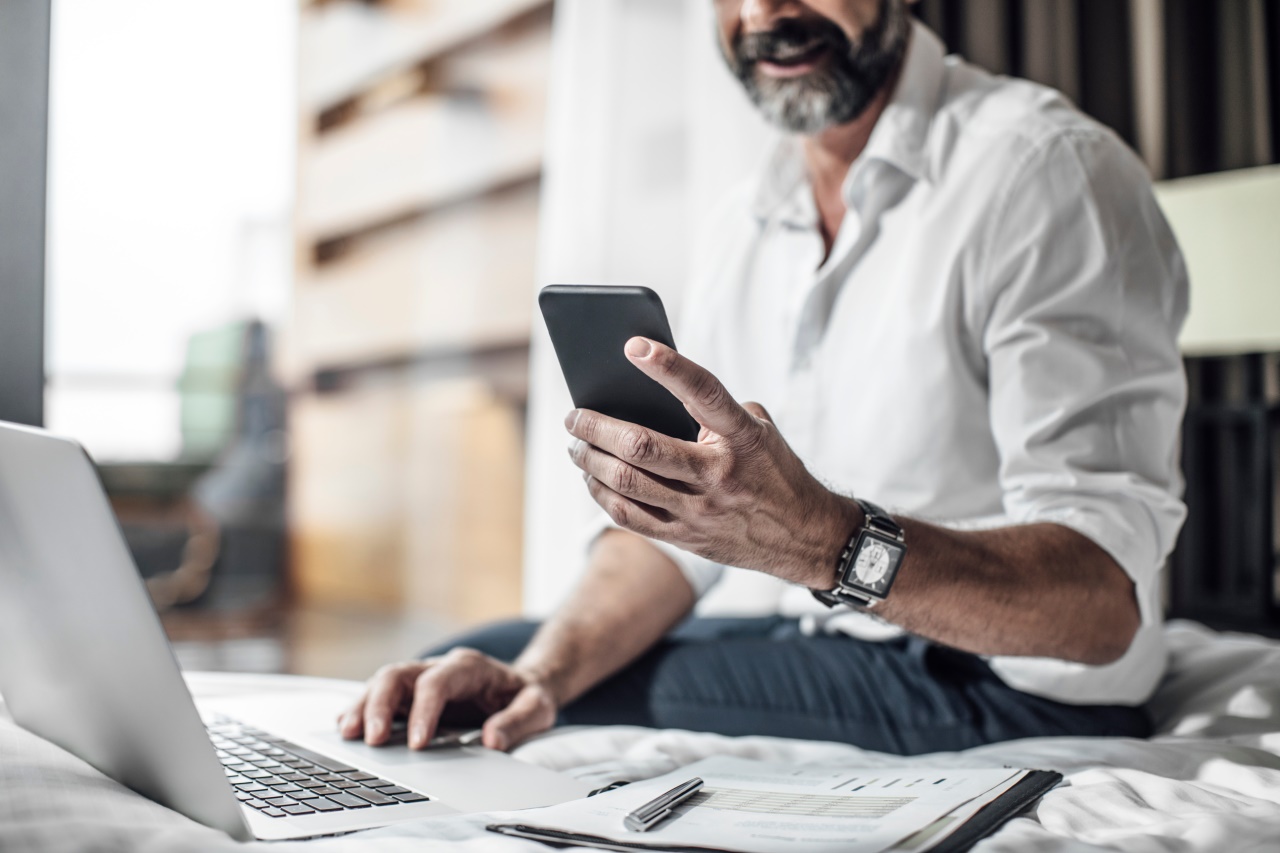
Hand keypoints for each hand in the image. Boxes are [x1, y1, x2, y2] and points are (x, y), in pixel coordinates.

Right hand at [337, 648, 556, 751]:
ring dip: (363, 707)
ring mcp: (421, 679)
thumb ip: (517, 722)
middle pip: (398, 674)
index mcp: (469, 667)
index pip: (436, 682)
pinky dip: (363, 711)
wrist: (523, 686)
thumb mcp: (537, 708)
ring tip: (347, 734)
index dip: (423, 711)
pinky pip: (381, 697)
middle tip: (372, 739)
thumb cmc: (527, 696)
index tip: (417, 744)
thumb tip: (492, 741)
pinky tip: (347, 729)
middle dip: (380, 705)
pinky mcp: (412, 695)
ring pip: (383, 683)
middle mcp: (439, 668)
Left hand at [566, 337, 857, 587]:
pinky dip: (601, 494)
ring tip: (576, 444)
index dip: (667, 366)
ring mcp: (699, 510)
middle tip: (575, 414)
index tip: (633, 346)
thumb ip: (714, 411)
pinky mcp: (686, 537)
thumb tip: (652, 392)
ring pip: (626, 483)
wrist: (804, 536)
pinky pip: (629, 517)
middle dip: (597, 427)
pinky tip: (591, 479)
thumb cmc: (774, 471)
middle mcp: (718, 475)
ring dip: (590, 460)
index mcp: (742, 438)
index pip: (702, 392)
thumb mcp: (759, 431)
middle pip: (641, 447)